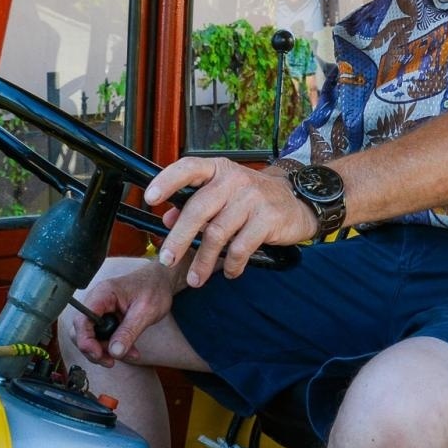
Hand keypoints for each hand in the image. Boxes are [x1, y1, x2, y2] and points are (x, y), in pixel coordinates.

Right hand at [68, 260, 176, 366]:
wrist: (161, 281)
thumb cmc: (154, 288)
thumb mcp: (145, 312)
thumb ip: (129, 332)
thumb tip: (115, 352)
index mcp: (103, 294)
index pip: (82, 320)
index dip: (86, 341)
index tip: (98, 354)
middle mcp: (97, 301)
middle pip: (81, 331)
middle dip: (94, 350)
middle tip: (111, 361)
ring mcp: (100, 310)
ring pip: (91, 336)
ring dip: (106, 350)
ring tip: (129, 354)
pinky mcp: (106, 318)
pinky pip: (102, 336)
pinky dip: (113, 346)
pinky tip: (130, 350)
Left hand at [145, 157, 318, 286]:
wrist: (297, 199)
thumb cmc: (252, 198)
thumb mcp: (223, 194)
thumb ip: (194, 204)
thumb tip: (167, 218)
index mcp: (218, 170)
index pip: (188, 168)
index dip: (167, 181)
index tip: (150, 198)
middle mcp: (234, 180)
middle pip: (198, 209)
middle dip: (179, 238)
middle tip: (167, 259)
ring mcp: (252, 198)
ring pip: (217, 234)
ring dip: (203, 261)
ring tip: (196, 279)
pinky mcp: (267, 218)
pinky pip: (241, 247)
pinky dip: (231, 264)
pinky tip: (229, 271)